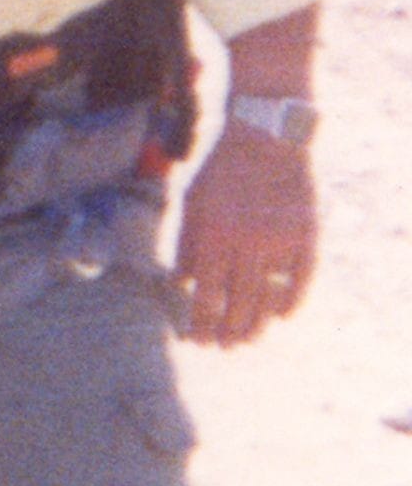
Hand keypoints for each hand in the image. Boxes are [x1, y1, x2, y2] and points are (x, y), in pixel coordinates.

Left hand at [173, 126, 317, 347]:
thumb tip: (181, 283)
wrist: (263, 138)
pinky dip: (292, 300)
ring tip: (247, 339)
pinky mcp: (305, 236)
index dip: (201, 323)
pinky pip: (300, 279)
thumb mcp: (191, 203)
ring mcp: (278, 241)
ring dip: (256, 323)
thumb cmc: (219, 170)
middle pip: (238, 303)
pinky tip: (280, 315)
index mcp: (211, 236)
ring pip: (268, 297)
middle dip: (229, 330)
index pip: (205, 295)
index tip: (197, 341)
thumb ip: (186, 244)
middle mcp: (245, 243)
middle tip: (224, 347)